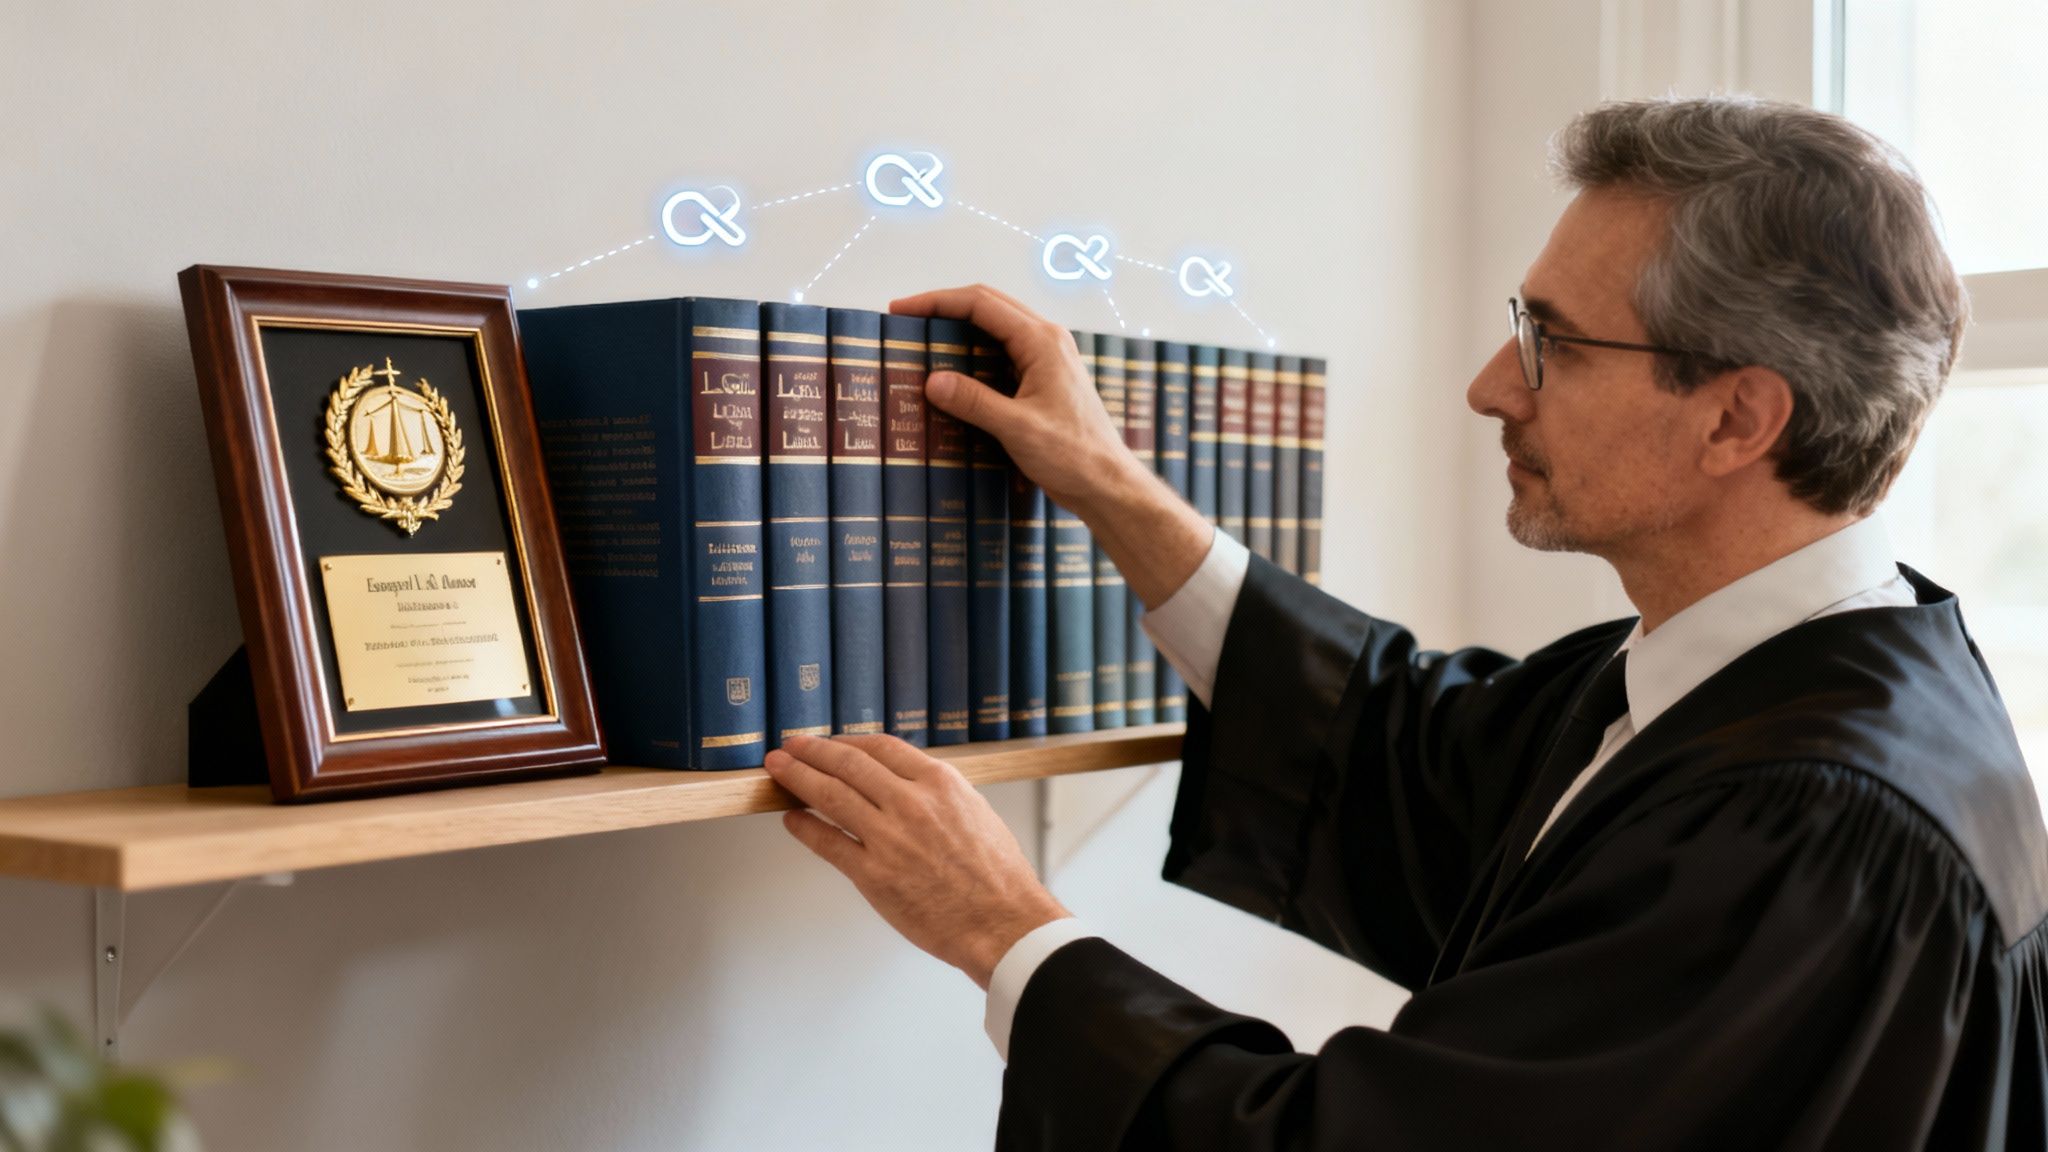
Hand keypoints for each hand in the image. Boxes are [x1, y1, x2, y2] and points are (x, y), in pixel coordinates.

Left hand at [765, 733, 1069, 988]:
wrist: (1003, 922)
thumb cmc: (996, 875)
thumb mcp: (975, 811)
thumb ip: (937, 792)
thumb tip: (903, 781)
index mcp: (940, 783)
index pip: (880, 748)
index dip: (846, 742)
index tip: (829, 742)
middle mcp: (911, 803)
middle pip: (848, 764)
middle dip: (811, 751)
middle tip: (789, 747)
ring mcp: (890, 839)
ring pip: (830, 796)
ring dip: (797, 778)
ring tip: (778, 770)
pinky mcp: (874, 875)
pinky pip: (828, 843)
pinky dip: (805, 827)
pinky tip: (793, 819)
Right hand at [889, 283, 1143, 515]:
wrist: (1107, 483)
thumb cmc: (1073, 456)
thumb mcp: (1017, 428)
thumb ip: (974, 401)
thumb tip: (932, 380)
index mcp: (1042, 341)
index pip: (981, 304)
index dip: (937, 302)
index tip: (902, 311)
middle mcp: (1047, 340)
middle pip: (988, 306)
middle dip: (944, 308)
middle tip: (906, 322)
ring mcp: (1049, 358)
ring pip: (997, 327)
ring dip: (960, 328)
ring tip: (924, 343)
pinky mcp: (1046, 378)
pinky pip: (1004, 352)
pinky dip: (975, 353)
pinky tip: (955, 373)